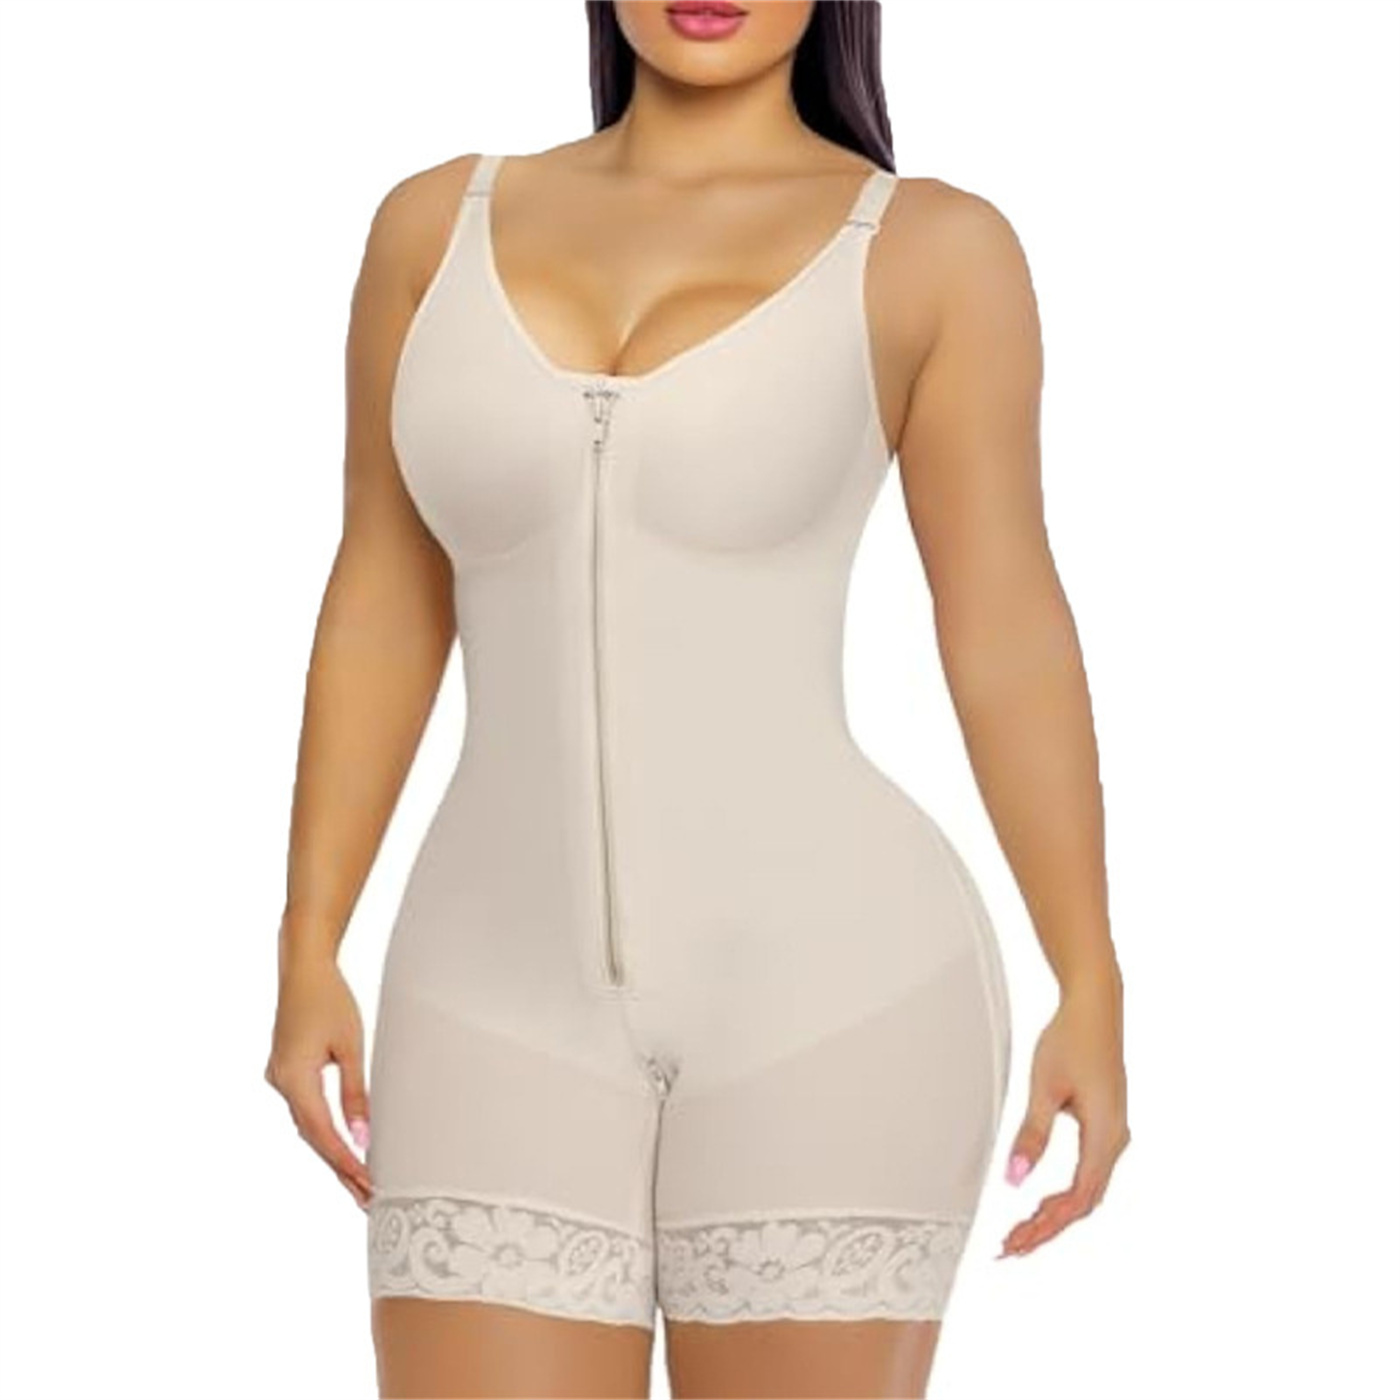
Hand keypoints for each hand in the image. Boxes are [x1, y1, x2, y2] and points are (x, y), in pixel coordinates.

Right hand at [264, 956, 372, 1210]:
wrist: (302, 968)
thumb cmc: (330, 1000)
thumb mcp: (350, 1046)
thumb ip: (355, 1093)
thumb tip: (362, 1137)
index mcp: (295, 1079)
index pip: (323, 1134)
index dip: (345, 1163)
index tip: (368, 1186)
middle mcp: (281, 1084)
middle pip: (313, 1137)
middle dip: (340, 1168)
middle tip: (367, 1199)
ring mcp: (280, 1078)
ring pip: (308, 1126)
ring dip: (333, 1152)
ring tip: (361, 1182)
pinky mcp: (285, 1072)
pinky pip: (305, 1110)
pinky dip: (324, 1131)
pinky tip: (343, 1147)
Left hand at [998, 970, 1129, 1256]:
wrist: (1096, 1007)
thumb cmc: (1072, 1040)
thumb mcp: (1045, 1087)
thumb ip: (1032, 1134)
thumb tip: (1015, 1178)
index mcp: (1105, 1136)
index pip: (1076, 1200)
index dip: (1045, 1226)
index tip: (1016, 1242)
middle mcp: (1115, 1141)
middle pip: (1083, 1202)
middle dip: (1047, 1228)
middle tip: (1011, 1246)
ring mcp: (1112, 1134)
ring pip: (1087, 1191)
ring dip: (1055, 1214)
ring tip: (1021, 1231)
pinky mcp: (1104, 1126)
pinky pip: (1087, 1174)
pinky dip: (1064, 1195)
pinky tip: (1042, 1202)